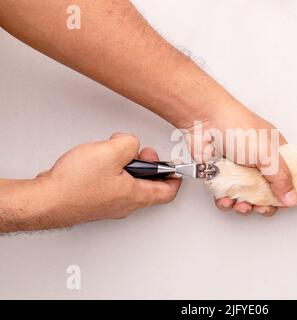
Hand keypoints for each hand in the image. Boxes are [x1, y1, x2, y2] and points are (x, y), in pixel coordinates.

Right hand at [33, 133, 180, 228]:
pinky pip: (112, 184)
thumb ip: (129, 143)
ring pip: (128, 183)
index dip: (175, 179)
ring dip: (127, 165)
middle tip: (141, 151)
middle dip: (148, 164)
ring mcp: (108, 204)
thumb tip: (131, 143)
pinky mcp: (94, 200)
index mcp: (135, 195)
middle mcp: (124, 204)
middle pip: (148, 185)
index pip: (167, 192)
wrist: (46, 200)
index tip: (178, 169)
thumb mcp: (111, 152)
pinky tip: (99, 161)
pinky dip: (112, 170)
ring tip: (114, 152)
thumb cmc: (74, 185)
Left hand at [179, 99, 296, 216]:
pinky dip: (225, 202)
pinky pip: (225, 196)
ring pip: (245, 198)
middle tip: (258, 207)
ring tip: (240, 204)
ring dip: (243, 206)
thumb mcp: (267, 154)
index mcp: (274, 153)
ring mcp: (239, 170)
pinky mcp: (221, 176)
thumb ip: (281, 178)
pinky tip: (225, 199)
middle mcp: (258, 163)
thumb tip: (291, 198)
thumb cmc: (237, 127)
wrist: (205, 121)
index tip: (280, 204)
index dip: (285, 194)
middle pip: (266, 193)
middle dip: (262, 205)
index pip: (286, 179)